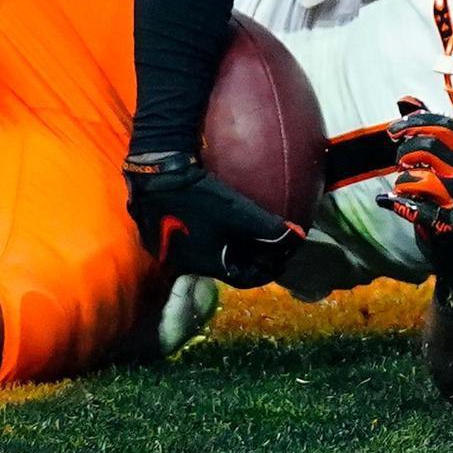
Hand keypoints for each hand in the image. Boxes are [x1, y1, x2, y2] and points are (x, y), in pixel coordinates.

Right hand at [124, 150, 304, 287]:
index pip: (243, 278)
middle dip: (245, 257)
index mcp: (204, 265)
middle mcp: (183, 263)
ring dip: (225, 244)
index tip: (279, 259)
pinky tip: (211, 213)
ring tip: (239, 229)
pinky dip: (206, 231)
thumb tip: (298, 238)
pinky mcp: (154, 229)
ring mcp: (166, 248)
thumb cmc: (198, 196)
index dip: (265, 270)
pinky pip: (188, 236)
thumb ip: (270, 229)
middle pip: (223, 266)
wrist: (155, 173)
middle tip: (261, 244)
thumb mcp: (239, 212)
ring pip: (204, 252)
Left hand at [375, 99, 452, 281]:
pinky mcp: (450, 226)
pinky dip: (397, 204)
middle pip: (429, 147)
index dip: (416, 122)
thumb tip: (406, 99)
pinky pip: (419, 209)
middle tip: (402, 164)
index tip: (393, 130)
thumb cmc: (452, 197)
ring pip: (420, 178)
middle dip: (405, 153)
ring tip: (404, 189)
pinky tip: (386, 201)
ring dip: (402, 183)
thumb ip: (427, 130)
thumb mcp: (445, 161)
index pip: (445, 126)